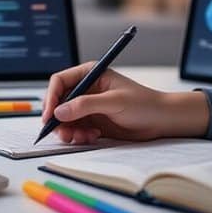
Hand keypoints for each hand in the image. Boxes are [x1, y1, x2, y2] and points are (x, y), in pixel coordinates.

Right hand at [41, 62, 209, 144]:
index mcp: (90, 74)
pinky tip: (92, 136)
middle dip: (58, 119)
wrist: (161, 121)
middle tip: (63, 133)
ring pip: (65, 118)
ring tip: (81, 137)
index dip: (51, 98)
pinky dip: (78, 135)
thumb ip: (86, 105)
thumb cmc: (144, 104)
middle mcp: (86, 89)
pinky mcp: (92, 121)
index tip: (50, 115)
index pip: (60, 82)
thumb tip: (59, 111)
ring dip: (68, 130)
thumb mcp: (114, 102)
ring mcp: (88, 106)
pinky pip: (75, 129)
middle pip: (59, 102)